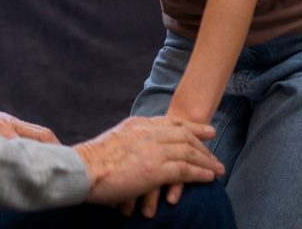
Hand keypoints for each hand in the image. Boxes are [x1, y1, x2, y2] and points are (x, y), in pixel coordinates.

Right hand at [74, 116, 223, 206]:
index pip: (169, 123)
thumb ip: (128, 140)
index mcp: (137, 125)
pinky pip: (185, 170)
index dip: (189, 126)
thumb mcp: (113, 141)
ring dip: (206, 160)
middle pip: (183, 135)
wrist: (83, 169)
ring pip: (188, 151)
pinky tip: (209, 177)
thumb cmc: (91, 160)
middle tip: (215, 147)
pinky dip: (200, 173)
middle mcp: (147, 133)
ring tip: (218, 167)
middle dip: (202, 141)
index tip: (203, 129)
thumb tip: (132, 148)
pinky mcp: (155, 169)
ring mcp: (152, 150)